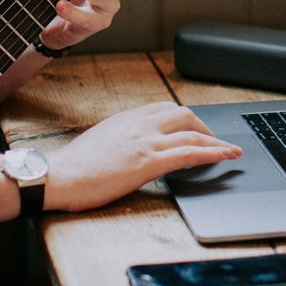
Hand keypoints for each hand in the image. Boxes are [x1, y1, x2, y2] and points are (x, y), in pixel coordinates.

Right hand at [43, 101, 240, 211]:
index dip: (184, 118)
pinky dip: (213, 152)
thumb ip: (119, 140)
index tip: (193, 127)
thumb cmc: (72, 167)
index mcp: (126, 119)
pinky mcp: (149, 161)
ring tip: (229, 150)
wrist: (57, 176)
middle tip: (213, 140)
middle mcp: (139, 124)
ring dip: (215, 140)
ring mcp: (145, 141)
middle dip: (203, 126)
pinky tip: (225, 156)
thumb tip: (130, 148)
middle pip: (183, 114)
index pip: (164, 109)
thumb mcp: (99, 142)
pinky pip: (190, 152)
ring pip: (192, 131)